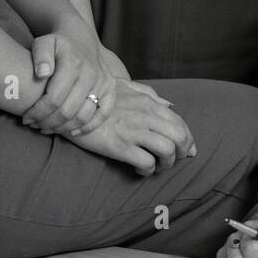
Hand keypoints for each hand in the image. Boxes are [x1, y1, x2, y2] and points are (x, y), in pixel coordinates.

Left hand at [23, 29, 122, 136]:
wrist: (80, 37)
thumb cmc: (57, 44)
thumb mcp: (44, 42)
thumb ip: (40, 55)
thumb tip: (42, 74)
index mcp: (73, 63)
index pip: (54, 98)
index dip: (38, 113)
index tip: (26, 118)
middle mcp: (91, 73)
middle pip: (67, 111)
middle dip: (48, 123)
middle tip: (35, 125)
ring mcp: (103, 82)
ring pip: (83, 116)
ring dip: (64, 128)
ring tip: (48, 128)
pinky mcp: (111, 88)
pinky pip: (103, 114)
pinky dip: (88, 127)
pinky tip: (73, 132)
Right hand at [73, 80, 196, 175]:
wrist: (69, 102)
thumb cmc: (97, 95)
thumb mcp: (124, 87)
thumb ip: (149, 94)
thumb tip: (171, 104)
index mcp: (148, 102)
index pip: (180, 122)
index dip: (188, 139)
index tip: (186, 150)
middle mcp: (145, 115)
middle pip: (180, 137)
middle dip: (182, 153)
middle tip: (173, 161)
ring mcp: (133, 131)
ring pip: (167, 151)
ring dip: (166, 164)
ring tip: (156, 166)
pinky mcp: (119, 146)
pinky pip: (146, 163)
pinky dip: (147, 171)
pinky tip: (138, 170)